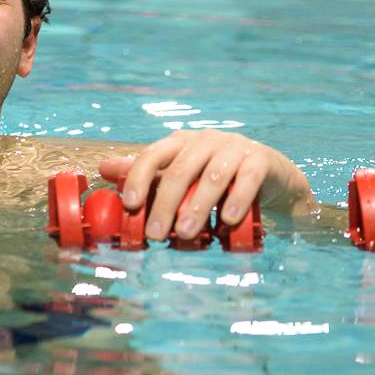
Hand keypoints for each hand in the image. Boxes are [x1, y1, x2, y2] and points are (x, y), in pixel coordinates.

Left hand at [98, 129, 315, 241]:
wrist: (271, 176)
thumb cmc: (217, 176)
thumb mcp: (180, 174)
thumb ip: (146, 173)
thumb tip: (103, 169)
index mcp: (181, 142)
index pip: (153, 154)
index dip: (138, 178)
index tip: (130, 206)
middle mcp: (206, 140)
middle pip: (180, 171)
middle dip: (165, 204)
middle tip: (156, 235)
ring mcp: (235, 147)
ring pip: (212, 177)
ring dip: (197, 208)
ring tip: (186, 234)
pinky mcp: (261, 159)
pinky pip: (247, 179)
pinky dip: (236, 201)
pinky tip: (228, 221)